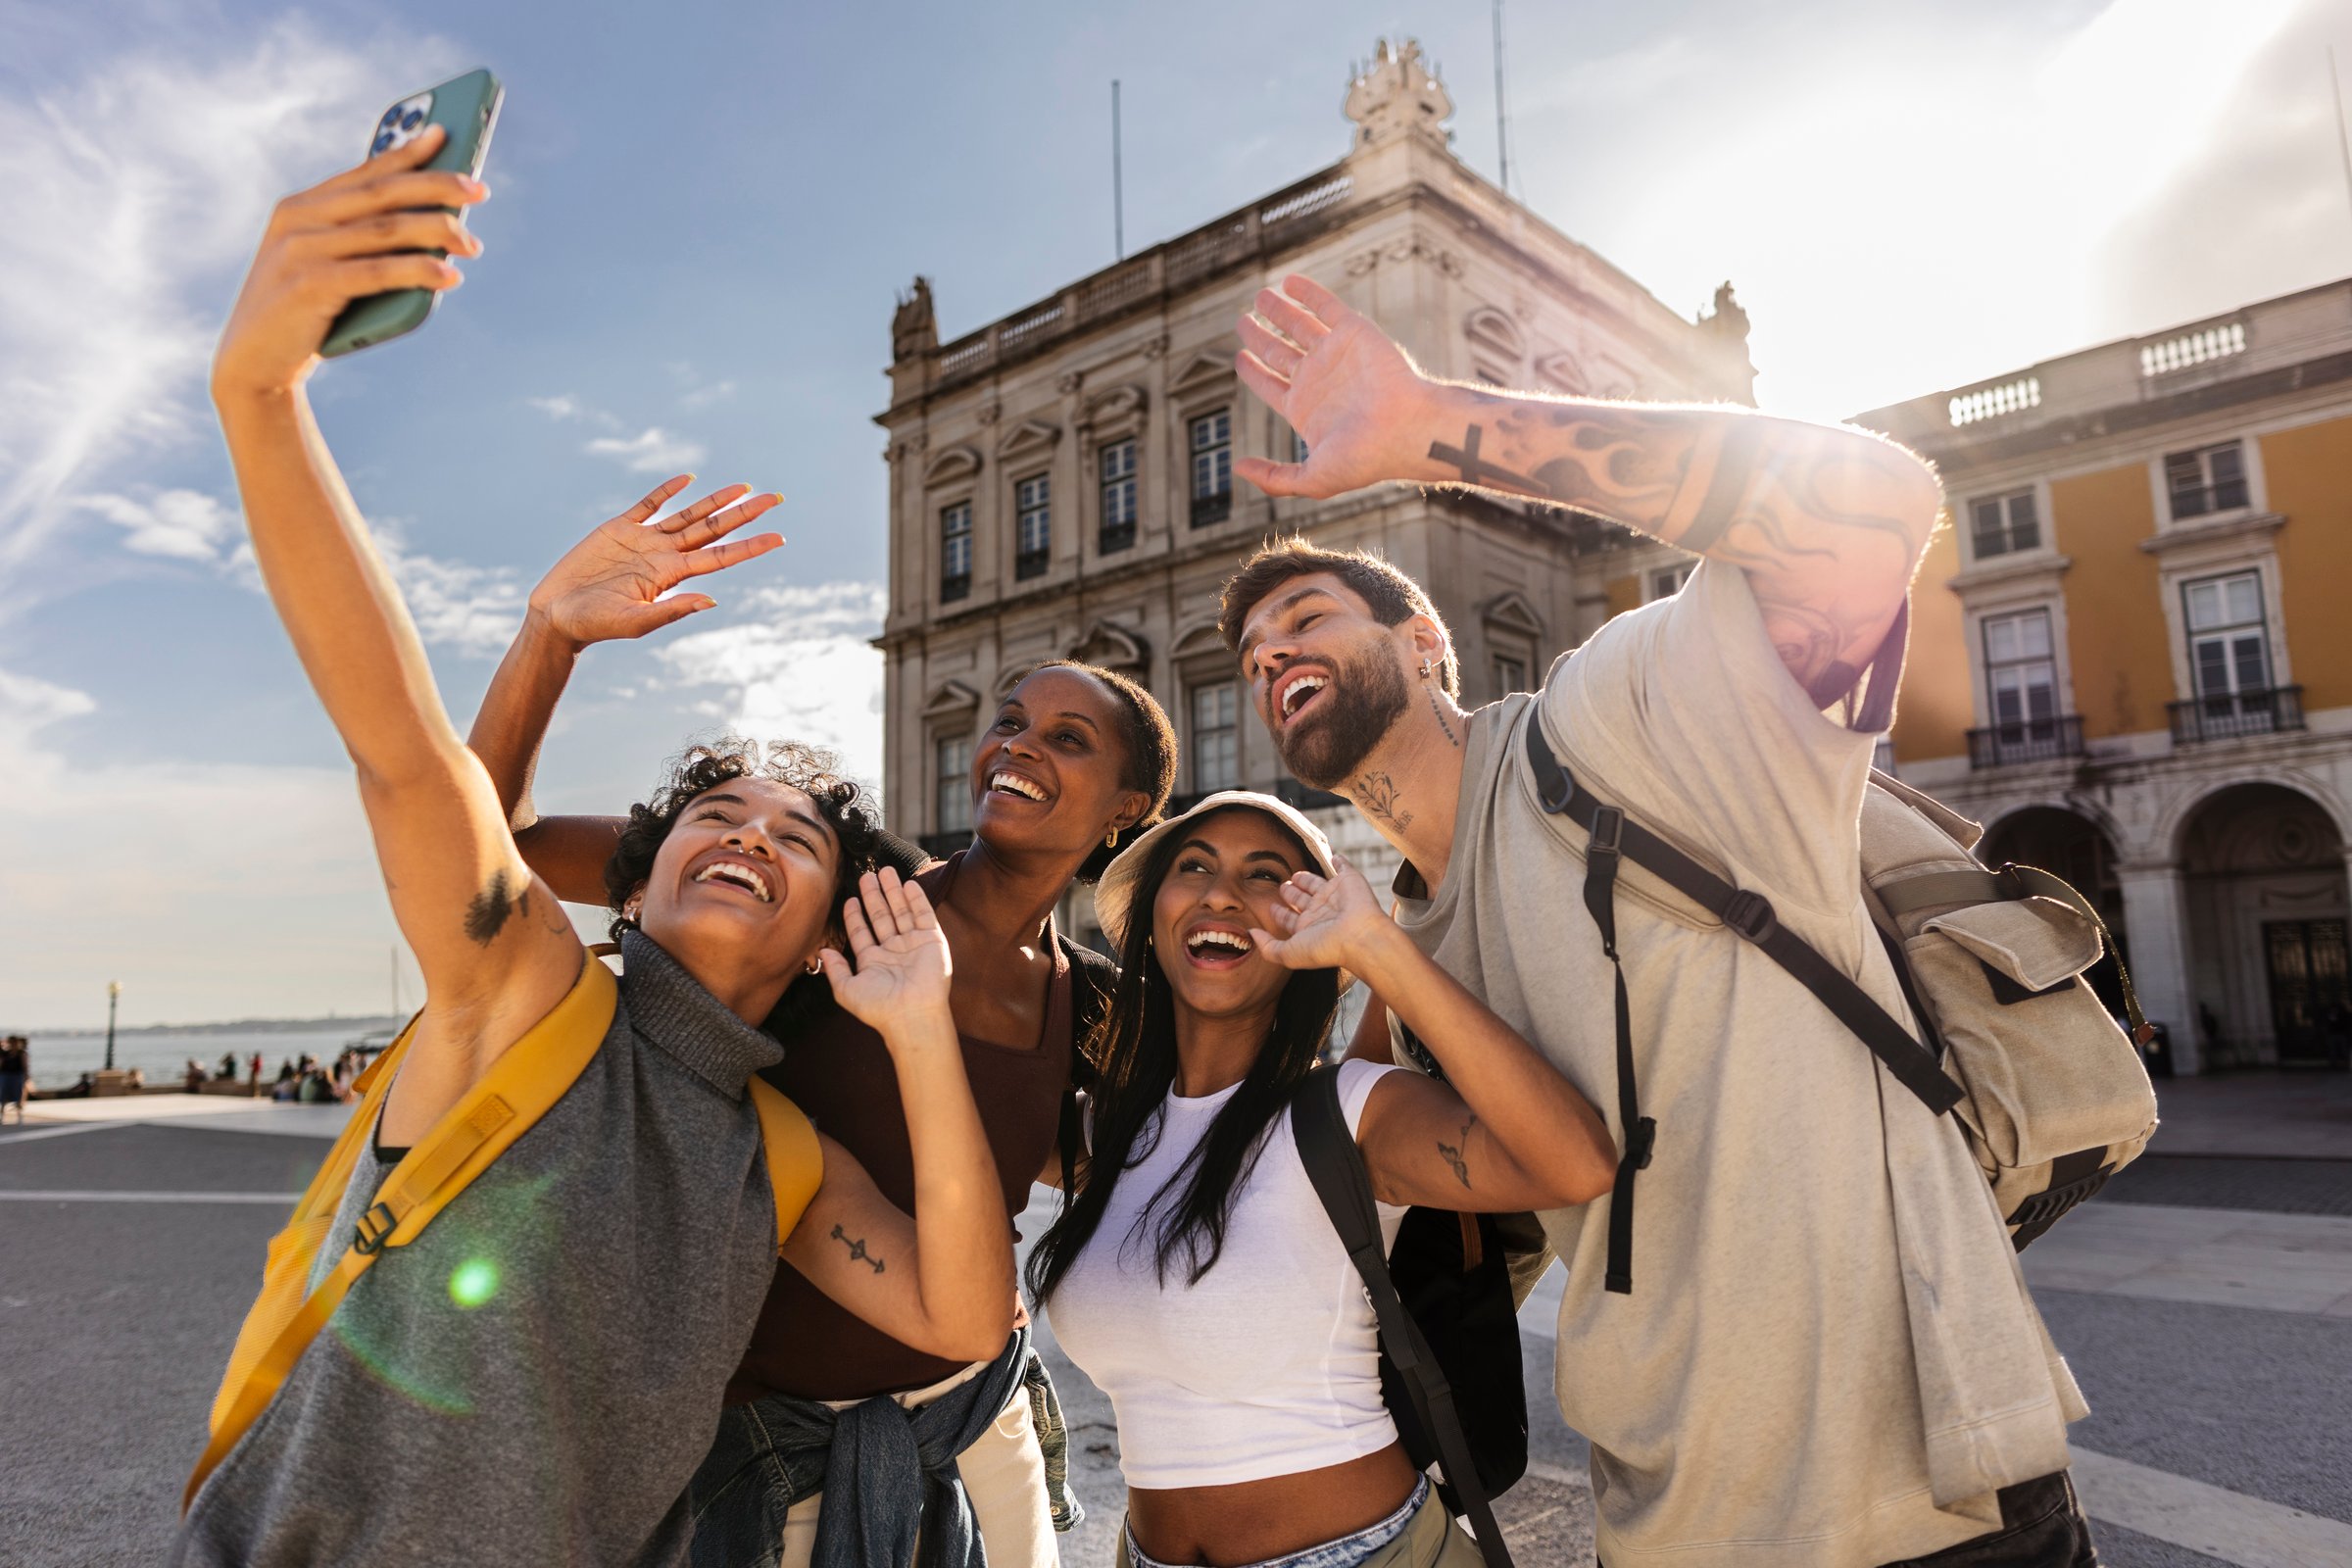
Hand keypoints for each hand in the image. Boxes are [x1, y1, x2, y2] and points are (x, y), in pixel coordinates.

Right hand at [212, 124, 487, 400]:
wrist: (254, 362)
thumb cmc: (305, 313)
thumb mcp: (328, 266)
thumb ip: (361, 241)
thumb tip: (437, 226)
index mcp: (301, 208)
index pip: (363, 174)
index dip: (406, 153)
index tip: (445, 136)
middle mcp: (298, 220)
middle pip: (381, 194)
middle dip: (435, 187)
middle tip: (479, 191)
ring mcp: (301, 250)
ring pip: (385, 230)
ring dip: (437, 231)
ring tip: (472, 243)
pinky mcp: (309, 285)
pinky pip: (377, 271)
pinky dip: (418, 270)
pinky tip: (449, 275)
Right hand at [526, 478, 783, 648]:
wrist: (557, 615)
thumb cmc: (595, 625)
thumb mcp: (636, 622)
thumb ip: (672, 610)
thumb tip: (712, 600)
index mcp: (671, 576)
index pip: (721, 556)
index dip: (750, 546)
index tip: (780, 537)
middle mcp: (664, 556)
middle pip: (713, 529)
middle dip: (744, 514)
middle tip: (776, 499)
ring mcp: (643, 540)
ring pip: (687, 515)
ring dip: (715, 500)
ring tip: (744, 487)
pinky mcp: (618, 528)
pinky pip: (648, 505)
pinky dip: (667, 491)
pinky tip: (688, 479)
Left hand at [820, 869, 952, 1032]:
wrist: (911, 1015)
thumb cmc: (879, 1007)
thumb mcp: (847, 990)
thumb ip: (835, 969)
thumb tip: (823, 952)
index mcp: (873, 961)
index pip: (862, 932)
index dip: (855, 916)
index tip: (850, 899)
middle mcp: (893, 950)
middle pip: (882, 916)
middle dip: (874, 895)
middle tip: (867, 875)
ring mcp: (913, 944)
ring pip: (901, 911)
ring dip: (893, 891)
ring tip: (886, 871)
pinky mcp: (932, 941)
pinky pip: (924, 915)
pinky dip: (917, 899)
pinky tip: (908, 884)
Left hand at [1233, 274, 1441, 497]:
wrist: (1408, 430)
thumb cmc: (1366, 458)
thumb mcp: (1313, 479)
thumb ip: (1274, 477)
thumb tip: (1237, 468)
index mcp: (1306, 409)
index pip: (1270, 385)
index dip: (1252, 372)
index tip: (1239, 358)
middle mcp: (1318, 379)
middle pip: (1278, 352)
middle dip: (1258, 336)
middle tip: (1241, 321)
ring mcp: (1335, 354)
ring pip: (1298, 325)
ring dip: (1278, 310)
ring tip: (1259, 296)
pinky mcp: (1353, 331)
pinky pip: (1325, 306)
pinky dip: (1307, 293)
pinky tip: (1288, 282)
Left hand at [1249, 853, 1390, 973]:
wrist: (1359, 936)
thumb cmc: (1324, 947)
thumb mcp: (1288, 953)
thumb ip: (1268, 946)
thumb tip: (1251, 934)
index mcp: (1308, 927)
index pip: (1290, 919)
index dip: (1279, 913)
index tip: (1270, 907)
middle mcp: (1321, 912)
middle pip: (1302, 899)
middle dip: (1291, 893)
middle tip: (1282, 886)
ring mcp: (1336, 896)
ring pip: (1318, 884)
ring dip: (1308, 878)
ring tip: (1297, 874)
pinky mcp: (1349, 881)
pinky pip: (1344, 867)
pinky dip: (1340, 862)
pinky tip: (1335, 858)